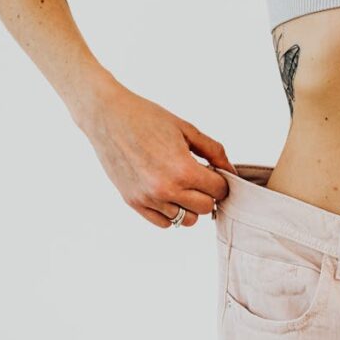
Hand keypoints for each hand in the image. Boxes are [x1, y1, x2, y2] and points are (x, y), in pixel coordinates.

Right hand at [73, 78, 237, 227]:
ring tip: (182, 185)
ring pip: (186, 220)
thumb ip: (215, 152)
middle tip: (198, 177)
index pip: (219, 190)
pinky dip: (171, 212)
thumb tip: (232, 172)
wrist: (107, 116)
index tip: (213, 171)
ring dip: (189, 205)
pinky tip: (168, 193)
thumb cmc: (148, 118)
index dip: (221, 180)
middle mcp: (165, 189)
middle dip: (207, 193)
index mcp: (182, 169)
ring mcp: (148, 198)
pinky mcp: (133, 202)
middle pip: (205, 208)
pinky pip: (164, 223)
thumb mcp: (188, 129)